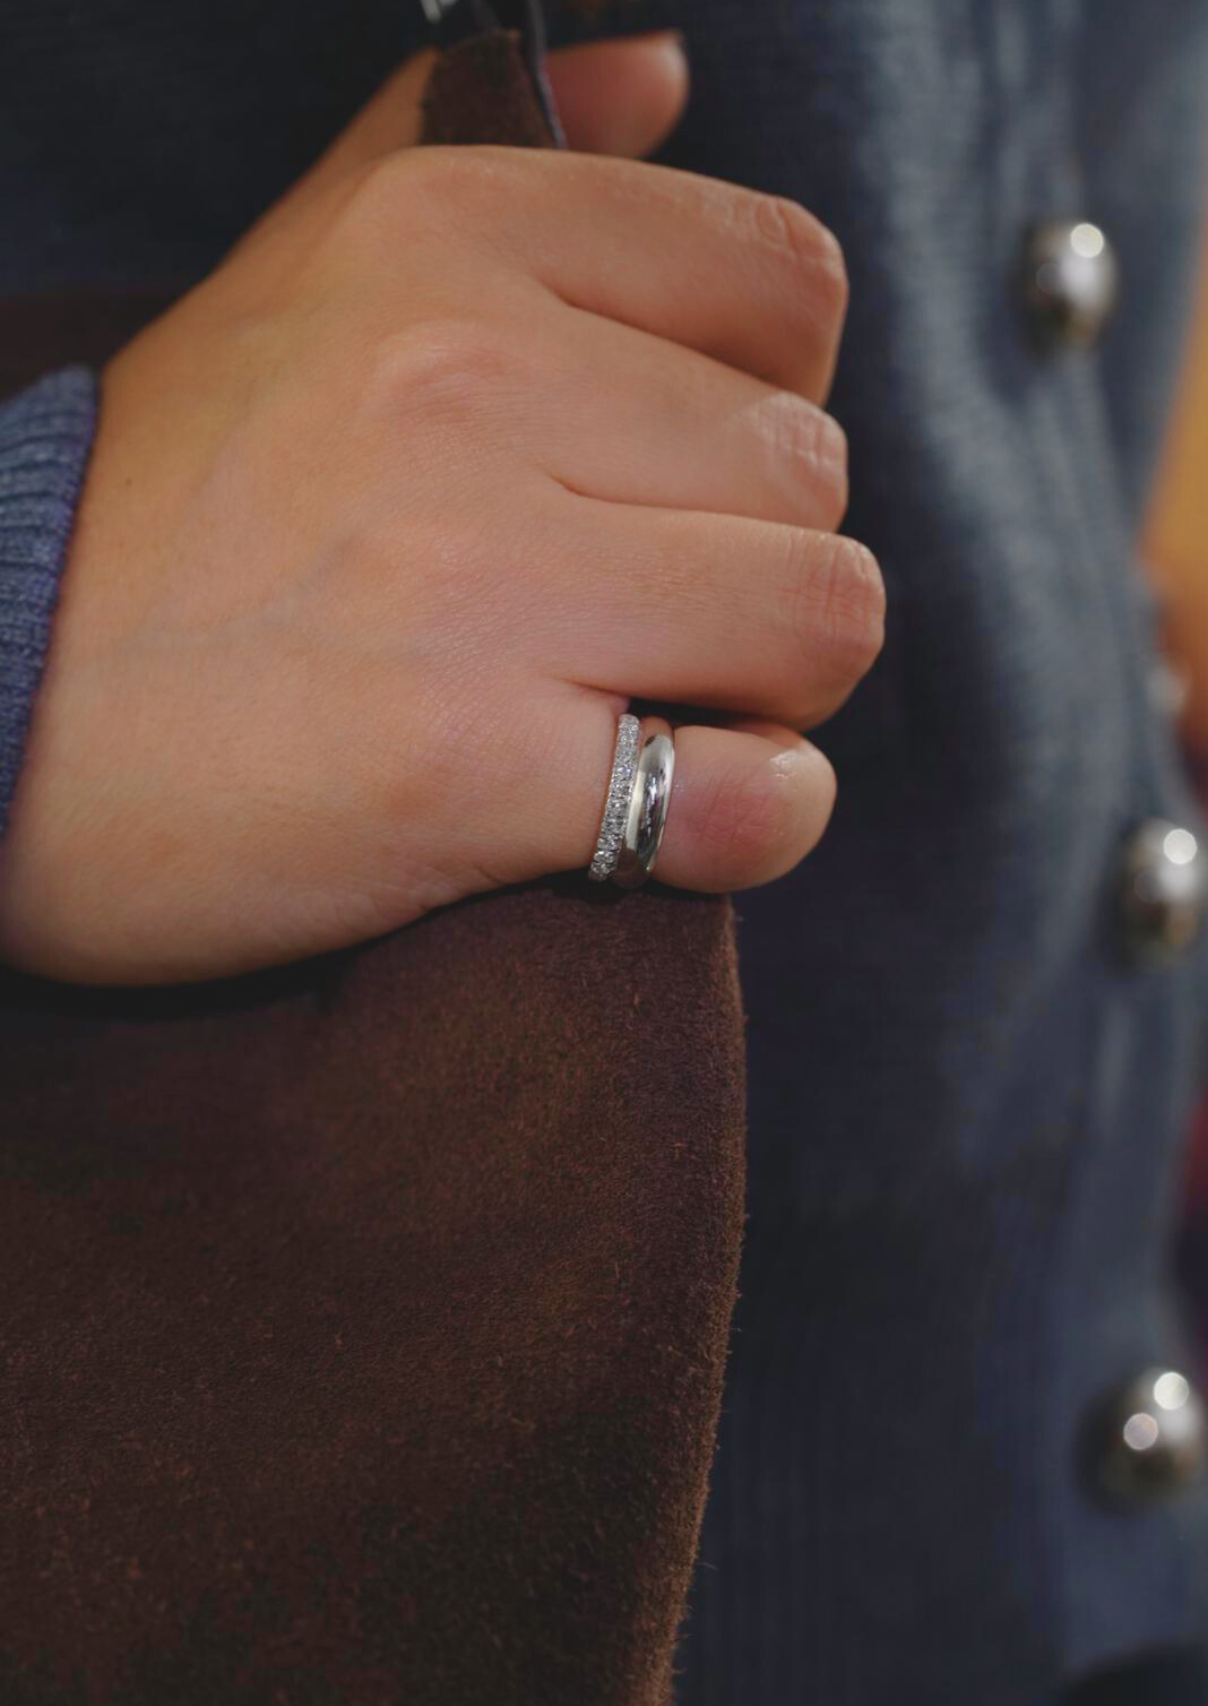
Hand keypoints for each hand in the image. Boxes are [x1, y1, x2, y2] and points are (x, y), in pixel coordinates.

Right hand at [0, 31, 883, 985]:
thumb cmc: (159, 518)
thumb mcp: (295, 274)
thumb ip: (474, 151)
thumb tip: (664, 72)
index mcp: (444, 241)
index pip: (788, 291)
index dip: (768, 407)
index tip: (673, 484)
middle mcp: (466, 383)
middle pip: (815, 479)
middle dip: (759, 572)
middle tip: (642, 626)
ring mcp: (468, 579)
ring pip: (820, 621)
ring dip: (767, 694)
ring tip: (647, 712)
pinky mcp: (463, 769)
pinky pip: (753, 797)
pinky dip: (750, 825)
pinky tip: (668, 821)